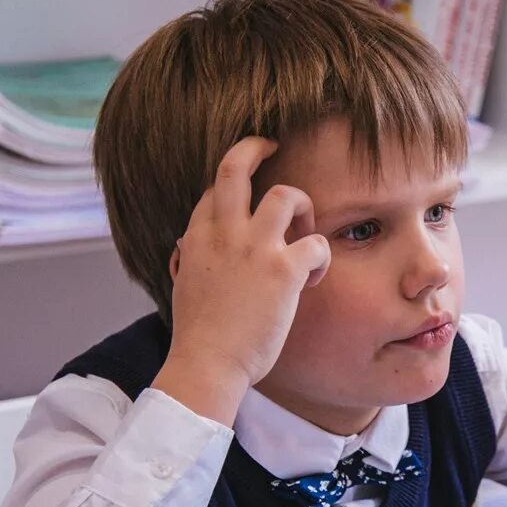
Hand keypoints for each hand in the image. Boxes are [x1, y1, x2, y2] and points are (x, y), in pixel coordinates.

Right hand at [152, 137, 330, 423]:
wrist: (207, 363)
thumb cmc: (199, 337)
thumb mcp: (184, 285)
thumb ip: (192, 260)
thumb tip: (187, 250)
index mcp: (196, 237)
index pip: (214, 191)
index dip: (234, 190)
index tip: (247, 205)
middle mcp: (223, 233)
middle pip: (235, 166)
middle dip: (255, 146)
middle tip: (272, 144)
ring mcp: (254, 247)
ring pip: (287, 194)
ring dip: (304, 209)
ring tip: (306, 236)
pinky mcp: (284, 269)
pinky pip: (317, 244)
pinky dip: (322, 259)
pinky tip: (314, 280)